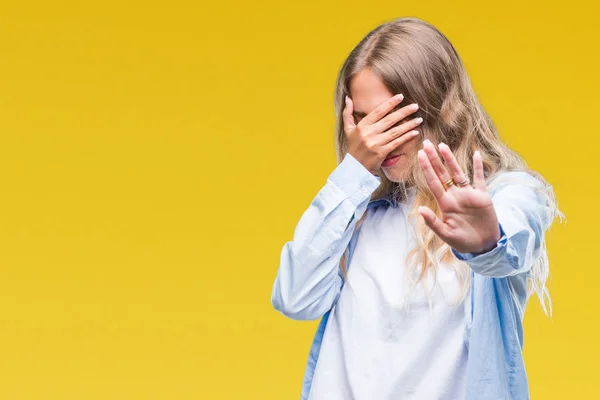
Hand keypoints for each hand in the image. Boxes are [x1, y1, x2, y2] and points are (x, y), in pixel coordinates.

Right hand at [343, 94, 421, 173]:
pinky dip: (406, 137)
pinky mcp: (381, 153)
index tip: (400, 96)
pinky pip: (396, 143)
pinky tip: (415, 132)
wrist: (354, 168)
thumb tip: (348, 98)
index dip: (390, 103)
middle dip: (403, 112)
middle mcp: (368, 134)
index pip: (378, 111)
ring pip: (395, 132)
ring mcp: (375, 144)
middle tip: (415, 106)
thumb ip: (347, 113)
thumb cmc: (353, 147)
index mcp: (362, 126)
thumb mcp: (348, 130)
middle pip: (389, 120)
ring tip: (419, 119)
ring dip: (409, 125)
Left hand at [417, 139, 501, 254]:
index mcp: (445, 203)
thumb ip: (433, 222)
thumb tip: (420, 210)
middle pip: (442, 173)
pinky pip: (479, 179)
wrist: (483, 246)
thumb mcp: (446, 234)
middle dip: (433, 158)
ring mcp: (468, 194)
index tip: (419, 155)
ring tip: (442, 146)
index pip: (433, 182)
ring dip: (450, 159)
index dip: (427, 168)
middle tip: (425, 143)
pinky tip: (475, 154)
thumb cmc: (463, 241)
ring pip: (458, 172)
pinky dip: (478, 167)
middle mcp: (455, 195)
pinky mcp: (483, 196)